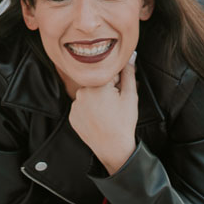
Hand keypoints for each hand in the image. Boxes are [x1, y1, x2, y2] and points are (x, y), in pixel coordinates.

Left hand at [67, 55, 138, 175]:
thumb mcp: (130, 95)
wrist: (113, 148)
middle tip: (116, 104)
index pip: (109, 74)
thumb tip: (131, 55)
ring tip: (108, 113)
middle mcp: (82, 92)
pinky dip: (89, 109)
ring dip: (98, 99)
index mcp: (97, 84)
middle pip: (98, 83)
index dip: (118, 82)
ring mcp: (75, 104)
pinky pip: (82, 106)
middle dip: (107, 89)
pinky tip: (99, 118)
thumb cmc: (123, 122)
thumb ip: (129, 73)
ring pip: (89, 94)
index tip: (121, 92)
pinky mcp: (72, 115)